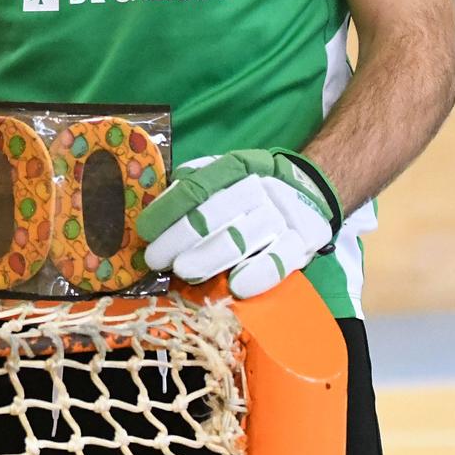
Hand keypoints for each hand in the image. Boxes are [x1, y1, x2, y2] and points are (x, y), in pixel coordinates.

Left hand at [136, 149, 341, 298]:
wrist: (309, 191)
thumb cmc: (252, 188)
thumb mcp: (226, 174)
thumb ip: (195, 184)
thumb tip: (158, 202)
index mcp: (236, 168)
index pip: (197, 187)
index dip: (168, 210)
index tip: (144, 230)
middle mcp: (260, 188)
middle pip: (214, 214)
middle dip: (180, 238)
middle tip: (155, 259)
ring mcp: (282, 216)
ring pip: (242, 237)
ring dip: (210, 257)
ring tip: (182, 271)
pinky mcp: (303, 242)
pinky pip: (281, 260)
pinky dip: (259, 274)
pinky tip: (236, 286)